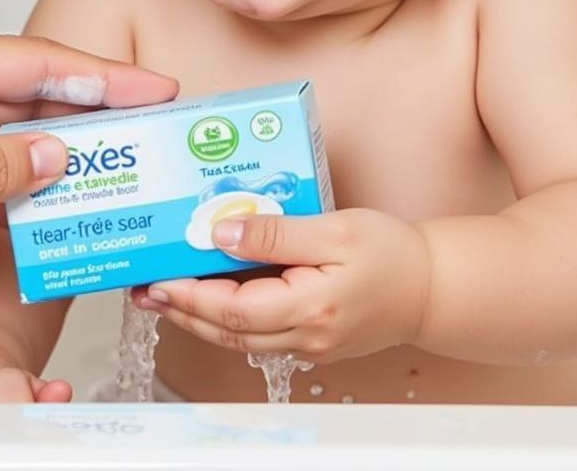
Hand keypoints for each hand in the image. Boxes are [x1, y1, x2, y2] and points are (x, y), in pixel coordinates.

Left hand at [0, 32, 176, 302]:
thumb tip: (56, 155)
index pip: (35, 62)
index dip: (103, 75)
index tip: (153, 88)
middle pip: (33, 93)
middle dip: (94, 115)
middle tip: (150, 133)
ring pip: (16, 130)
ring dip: (61, 154)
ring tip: (118, 171)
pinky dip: (24, 182)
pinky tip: (57, 201)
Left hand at [133, 208, 430, 362]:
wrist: (431, 287)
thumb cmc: (392, 254)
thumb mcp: (335, 231)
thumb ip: (277, 234)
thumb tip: (223, 234)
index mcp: (311, 307)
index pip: (235, 310)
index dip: (192, 297)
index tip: (159, 280)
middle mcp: (305, 336)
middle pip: (229, 332)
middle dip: (182, 312)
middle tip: (145, 290)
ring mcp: (308, 345)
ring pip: (240, 339)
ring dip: (199, 318)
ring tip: (166, 294)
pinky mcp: (312, 341)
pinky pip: (259, 336)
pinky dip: (228, 319)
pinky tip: (214, 299)